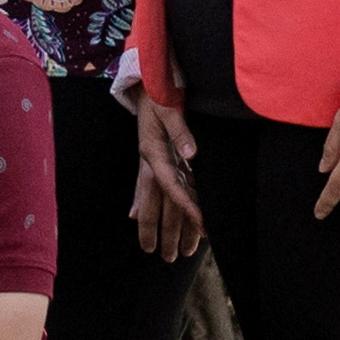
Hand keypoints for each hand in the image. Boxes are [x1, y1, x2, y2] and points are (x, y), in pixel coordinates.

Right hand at [131, 89, 204, 261]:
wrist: (144, 80)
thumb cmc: (158, 93)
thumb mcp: (169, 108)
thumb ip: (180, 131)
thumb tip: (191, 154)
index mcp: (152, 152)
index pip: (171, 187)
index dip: (187, 208)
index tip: (202, 226)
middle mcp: (148, 162)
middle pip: (156, 204)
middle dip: (164, 232)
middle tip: (171, 258)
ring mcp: (150, 162)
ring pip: (156, 201)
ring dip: (165, 226)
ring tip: (175, 251)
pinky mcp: (154, 158)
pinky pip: (155, 189)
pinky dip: (151, 205)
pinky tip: (137, 217)